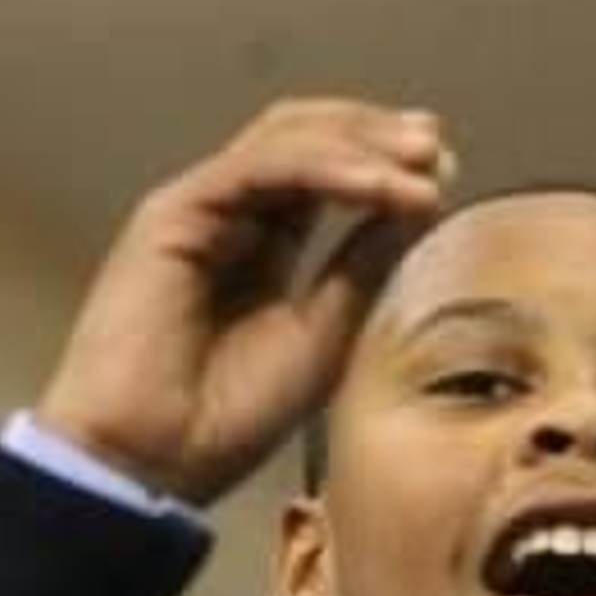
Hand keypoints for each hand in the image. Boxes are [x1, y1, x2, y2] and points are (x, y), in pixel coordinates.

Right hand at [36, 98, 451, 506]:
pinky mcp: (173, 213)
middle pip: (306, 139)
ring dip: (360, 144)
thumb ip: (362, 265)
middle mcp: (230, 217)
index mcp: (263, 247)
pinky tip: (375, 185)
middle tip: (436, 147)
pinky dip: (323, 168)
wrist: (151, 461)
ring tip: (421, 163)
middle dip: (376, 134)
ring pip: (285, 141)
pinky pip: (258, 169)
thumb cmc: (227, 416)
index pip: (325, 176)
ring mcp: (200, 210)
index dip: (384, 164)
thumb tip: (421, 204)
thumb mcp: (324, 333)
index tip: (445, 171)